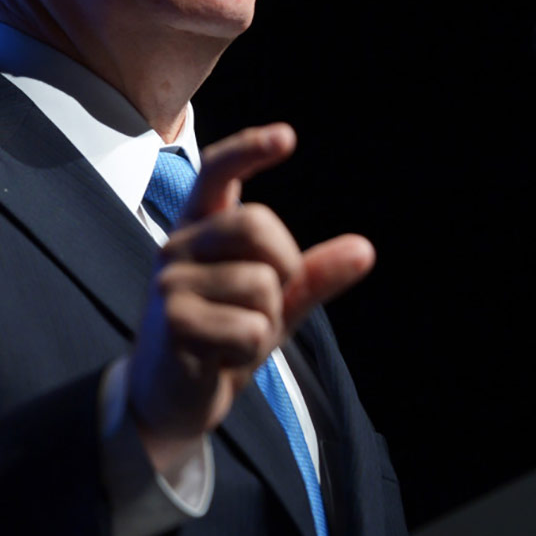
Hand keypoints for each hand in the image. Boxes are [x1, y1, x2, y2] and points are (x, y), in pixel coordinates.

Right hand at [127, 123, 374, 471]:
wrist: (170, 398)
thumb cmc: (220, 339)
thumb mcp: (271, 304)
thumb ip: (312, 276)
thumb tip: (364, 249)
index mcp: (199, 229)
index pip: (217, 173)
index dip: (249, 149)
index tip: (286, 137)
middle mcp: (178, 245)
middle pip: (257, 223)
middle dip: (284, 266)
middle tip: (265, 303)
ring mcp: (170, 280)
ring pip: (261, 285)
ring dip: (264, 322)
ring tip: (233, 337)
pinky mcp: (173, 319)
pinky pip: (250, 328)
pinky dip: (249, 351)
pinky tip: (219, 357)